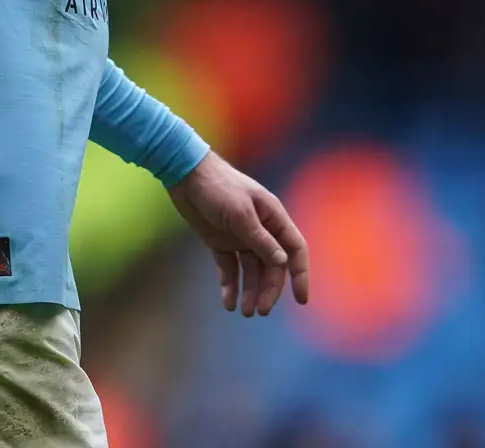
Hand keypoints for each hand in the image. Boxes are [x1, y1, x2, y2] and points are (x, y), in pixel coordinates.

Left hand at [168, 151, 310, 317]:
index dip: (300, 274)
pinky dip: (230, 285)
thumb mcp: (240, 213)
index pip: (294, 250)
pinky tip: (228, 302)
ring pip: (251, 271)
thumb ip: (260, 239)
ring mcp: (240, 237)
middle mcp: (260, 229)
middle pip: (272, 266)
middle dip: (268, 290)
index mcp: (272, 218)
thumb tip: (282, 262)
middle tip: (259, 311)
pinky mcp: (220, 241)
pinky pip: (229, 268)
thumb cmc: (217, 186)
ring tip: (244, 311)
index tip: (300, 299)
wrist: (184, 173)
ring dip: (250, 291)